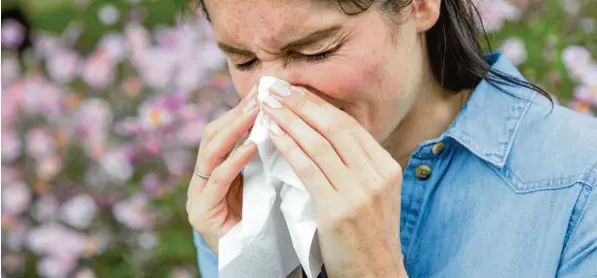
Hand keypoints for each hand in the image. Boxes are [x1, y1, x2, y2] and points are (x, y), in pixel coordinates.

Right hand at [186, 86, 258, 254]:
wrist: (255, 261)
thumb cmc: (265, 221)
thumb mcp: (264, 182)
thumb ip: (263, 157)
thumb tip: (281, 120)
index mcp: (215, 170)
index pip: (224, 132)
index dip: (240, 110)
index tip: (261, 90)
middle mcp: (201, 180)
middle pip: (213, 136)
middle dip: (236, 114)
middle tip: (258, 94)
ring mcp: (197, 196)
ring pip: (210, 153)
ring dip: (234, 129)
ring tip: (256, 111)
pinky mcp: (201, 214)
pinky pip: (218, 181)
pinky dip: (235, 161)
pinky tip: (252, 145)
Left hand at [262, 83, 406, 277]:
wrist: (377, 273)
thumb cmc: (369, 235)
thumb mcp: (375, 194)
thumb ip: (358, 165)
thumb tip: (327, 135)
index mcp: (386, 167)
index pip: (349, 125)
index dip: (320, 104)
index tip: (296, 90)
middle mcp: (376, 174)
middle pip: (335, 126)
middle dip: (302, 103)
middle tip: (276, 88)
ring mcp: (359, 192)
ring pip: (319, 143)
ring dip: (289, 119)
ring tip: (267, 104)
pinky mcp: (338, 210)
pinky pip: (308, 169)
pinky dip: (288, 146)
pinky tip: (272, 133)